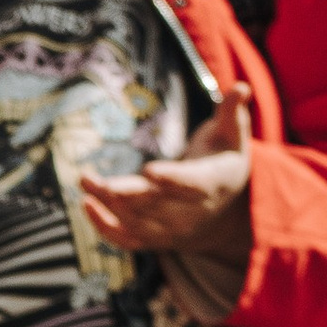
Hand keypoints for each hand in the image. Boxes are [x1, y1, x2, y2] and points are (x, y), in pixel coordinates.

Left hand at [79, 87, 254, 259]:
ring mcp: (173, 230)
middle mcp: (192, 213)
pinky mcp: (155, 238)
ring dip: (109, 206)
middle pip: (157, 206)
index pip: (191, 185)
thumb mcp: (233, 134)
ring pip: (139, 223)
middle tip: (99, 182)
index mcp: (212, 184)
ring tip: (85, 179)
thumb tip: (241, 87)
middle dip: (127, 194)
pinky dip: (106, 228)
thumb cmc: (223, 159)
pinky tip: (86, 205)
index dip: (171, 180)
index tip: (148, 170)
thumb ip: (231, 111)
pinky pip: (129, 240)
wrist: (225, 207)